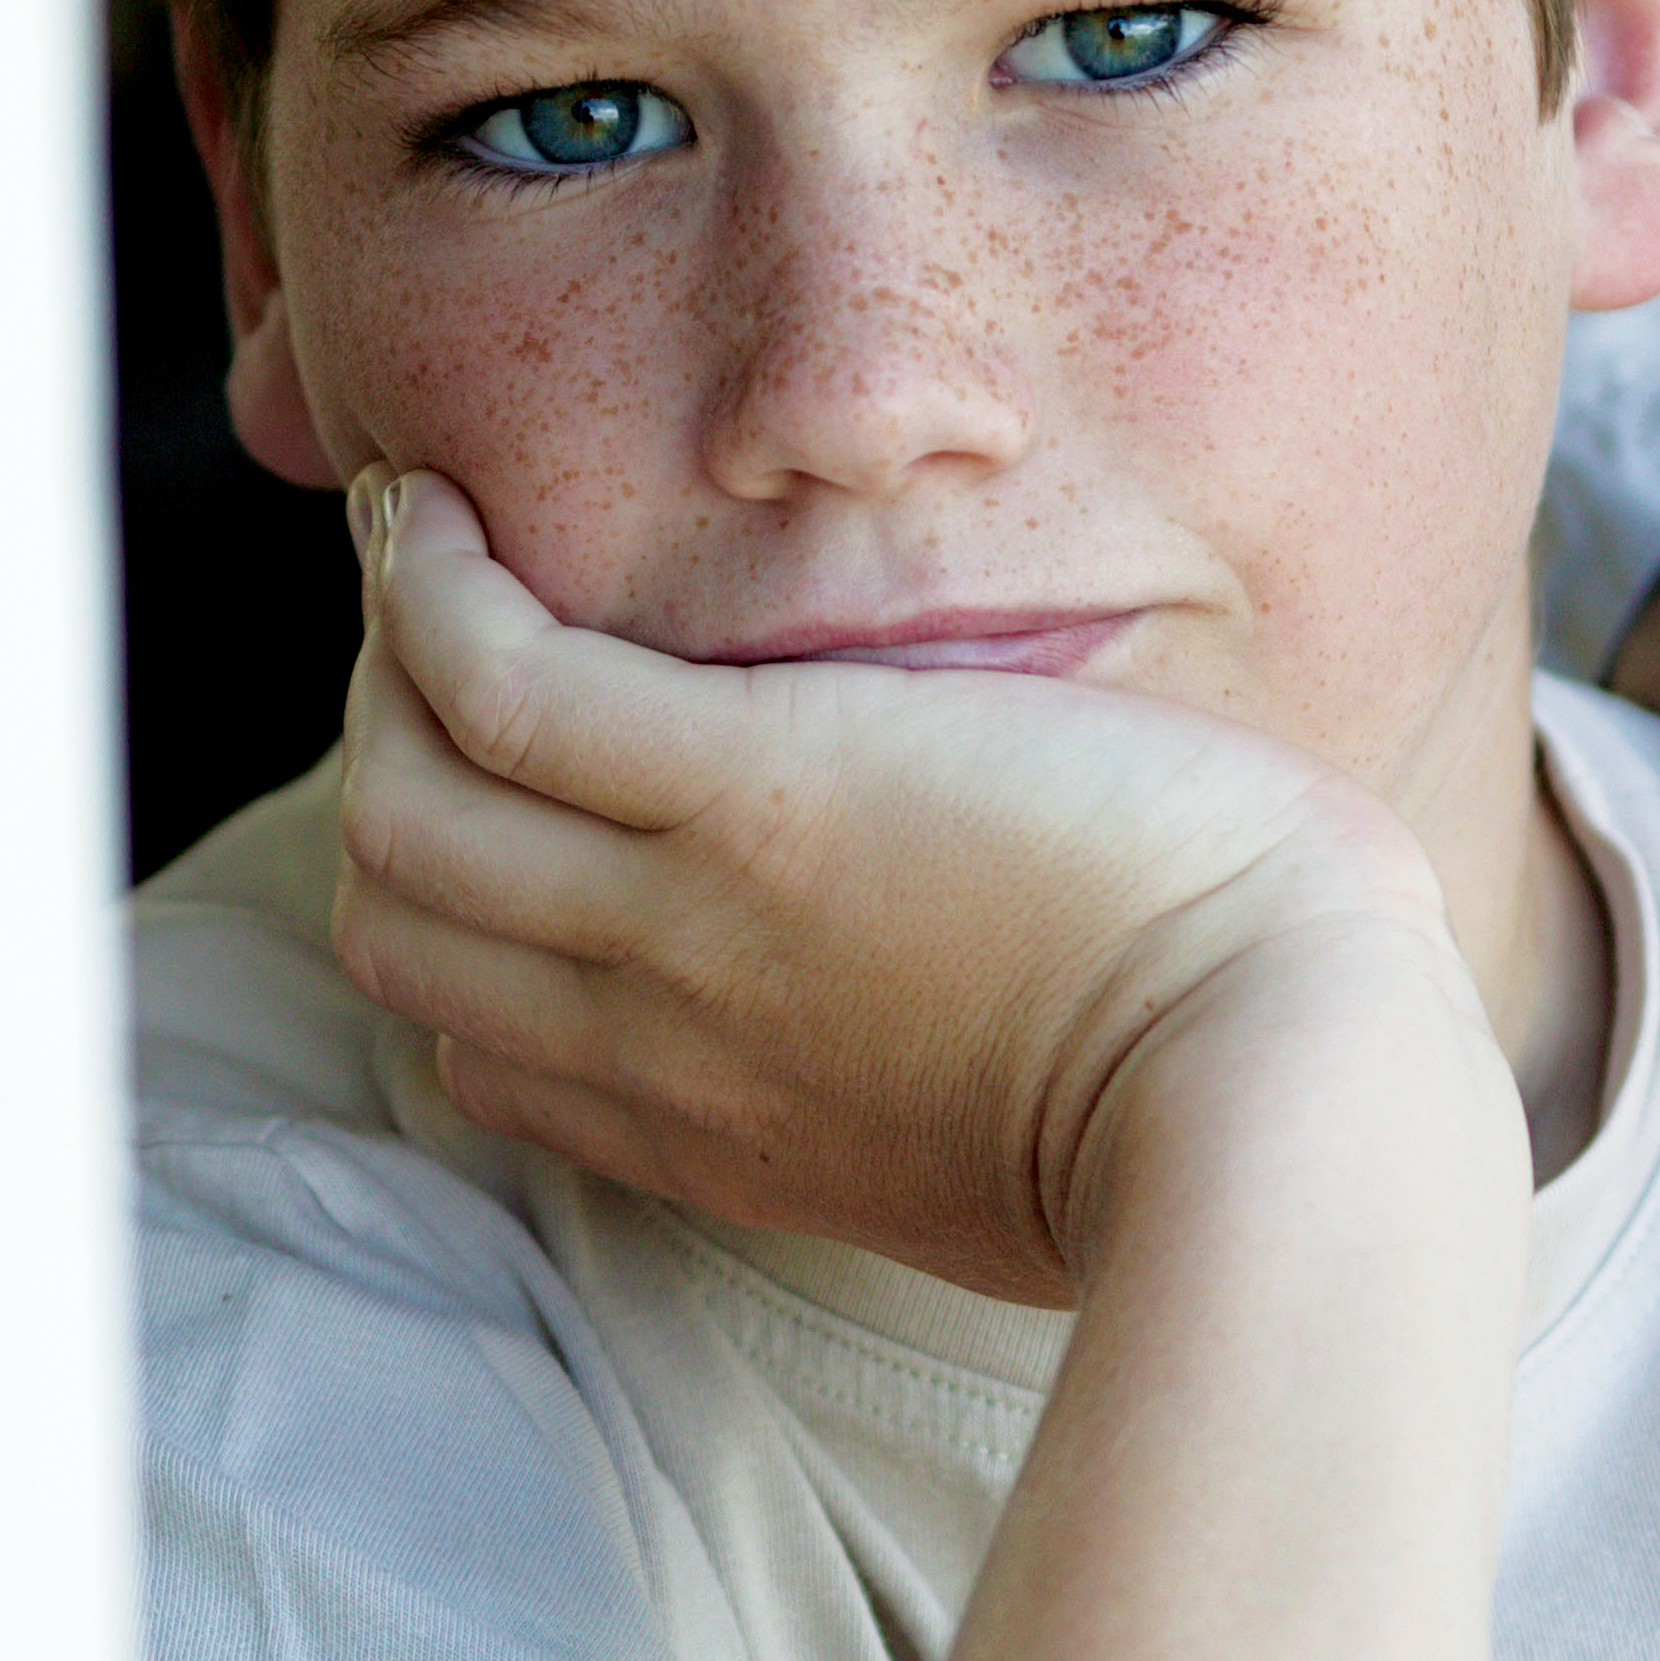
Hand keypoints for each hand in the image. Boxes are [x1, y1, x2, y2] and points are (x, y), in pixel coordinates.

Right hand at [331, 467, 1490, 1304]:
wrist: (1275, 1090)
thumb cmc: (1216, 1097)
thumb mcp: (1010, 1148)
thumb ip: (921, 1094)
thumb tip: (967, 1029)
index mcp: (727, 1125)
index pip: (485, 1043)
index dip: (463, 915)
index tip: (501, 800)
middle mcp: (667, 1038)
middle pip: (405, 908)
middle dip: (393, 762)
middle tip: (442, 629)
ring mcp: (689, 915)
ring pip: (411, 794)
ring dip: (385, 652)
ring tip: (418, 535)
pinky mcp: (755, 793)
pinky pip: (498, 681)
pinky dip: (433, 591)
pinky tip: (443, 512)